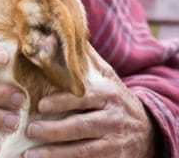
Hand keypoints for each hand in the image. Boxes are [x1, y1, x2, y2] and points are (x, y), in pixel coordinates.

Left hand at [23, 49, 158, 157]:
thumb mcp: (106, 76)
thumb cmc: (114, 98)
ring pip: (83, 151)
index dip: (62, 101)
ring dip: (55, 154)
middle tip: (30, 129)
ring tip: (30, 154)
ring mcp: (113, 143)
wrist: (148, 129)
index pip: (83, 97)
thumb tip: (56, 33)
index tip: (40, 104)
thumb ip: (84, 58)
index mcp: (107, 94)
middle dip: (54, 130)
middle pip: (81, 127)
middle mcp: (112, 119)